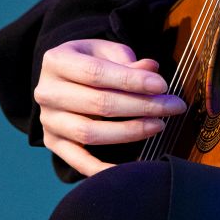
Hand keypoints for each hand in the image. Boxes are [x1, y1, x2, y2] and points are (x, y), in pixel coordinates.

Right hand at [34, 38, 186, 176]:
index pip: (96, 73)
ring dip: (130, 132)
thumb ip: (126, 60)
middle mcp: (47, 92)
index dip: (131, 80)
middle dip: (141, 106)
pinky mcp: (54, 143)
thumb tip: (151, 69)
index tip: (162, 85)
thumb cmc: (91, 61)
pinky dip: (104, 168)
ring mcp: (48, 120)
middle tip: (172, 106)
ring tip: (158, 125)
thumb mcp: (105, 51)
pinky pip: (79, 161)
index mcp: (57, 61)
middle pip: (98, 103)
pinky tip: (133, 166)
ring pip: (90, 133)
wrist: (64, 78)